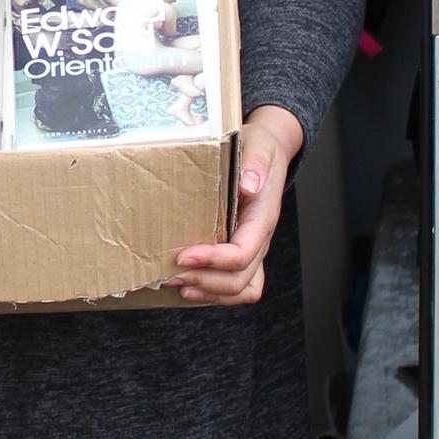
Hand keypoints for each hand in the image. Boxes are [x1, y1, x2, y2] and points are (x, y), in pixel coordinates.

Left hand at [174, 106, 303, 304]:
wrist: (269, 151)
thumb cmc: (260, 150)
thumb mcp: (259, 146)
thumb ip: (255, 164)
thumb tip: (248, 184)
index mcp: (262, 218)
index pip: (242, 253)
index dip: (213, 260)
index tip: (183, 255)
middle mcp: (260, 239)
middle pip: (239, 279)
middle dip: (204, 281)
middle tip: (169, 274)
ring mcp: (253, 248)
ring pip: (241, 289)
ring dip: (208, 292)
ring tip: (176, 284)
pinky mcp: (243, 251)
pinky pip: (238, 285)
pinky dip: (215, 292)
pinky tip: (190, 287)